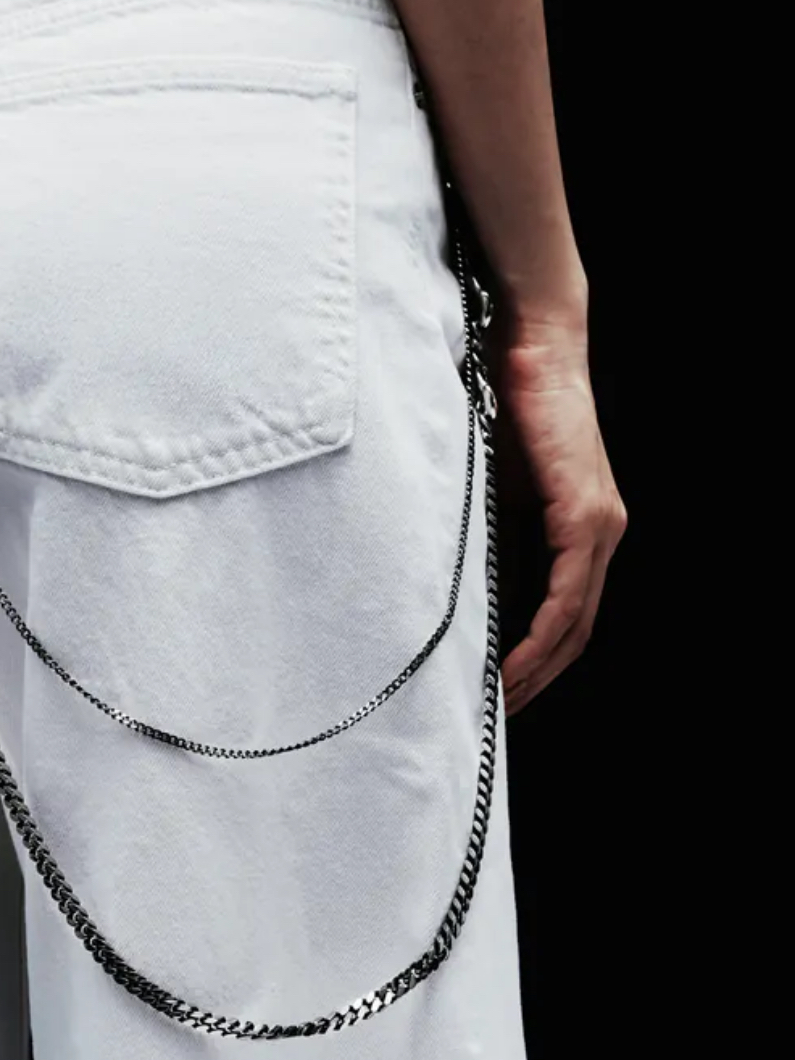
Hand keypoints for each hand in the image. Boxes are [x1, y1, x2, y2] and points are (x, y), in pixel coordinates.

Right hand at [490, 315, 627, 714]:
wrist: (528, 341)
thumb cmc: (504, 399)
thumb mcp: (489, 479)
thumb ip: (487, 527)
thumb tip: (457, 579)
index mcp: (580, 525)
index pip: (566, 613)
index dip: (536, 660)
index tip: (500, 691)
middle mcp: (602, 530)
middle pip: (576, 632)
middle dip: (537, 680)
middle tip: (496, 717)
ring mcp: (599, 523)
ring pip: (575, 623)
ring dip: (538, 670)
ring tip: (500, 704)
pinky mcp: (585, 512)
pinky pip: (567, 595)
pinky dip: (542, 636)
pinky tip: (512, 664)